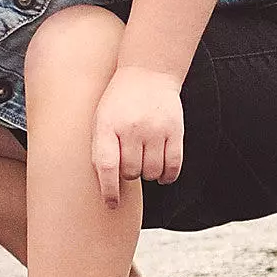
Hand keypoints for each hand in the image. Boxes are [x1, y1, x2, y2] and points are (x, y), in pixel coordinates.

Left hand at [91, 66, 184, 208]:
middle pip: (132, 172)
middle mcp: (132, 128)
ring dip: (148, 174)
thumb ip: (100, 149)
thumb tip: (106, 185)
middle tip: (130, 162)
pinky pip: (174, 166)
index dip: (109, 190)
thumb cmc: (118, 102)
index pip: (107, 166)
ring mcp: (156, 129)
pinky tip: (162, 174)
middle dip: (129, 174)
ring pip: (153, 172)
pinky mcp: (175, 130)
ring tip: (144, 161)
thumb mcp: (100, 119)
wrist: (148, 73)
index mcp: (108, 126)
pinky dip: (168, 176)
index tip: (111, 204)